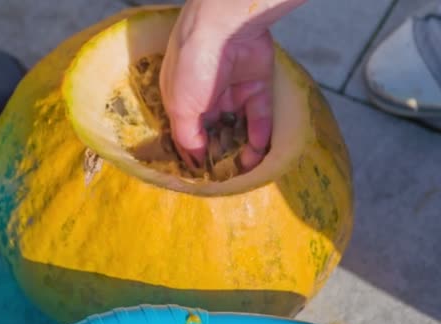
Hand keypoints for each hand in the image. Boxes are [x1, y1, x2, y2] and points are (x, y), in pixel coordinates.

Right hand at [160, 0, 305, 171]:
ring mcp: (233, 90)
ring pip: (240, 126)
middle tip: (228, 176)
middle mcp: (207, 97)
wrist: (225, 30)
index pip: (188, 133)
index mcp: (182, 99)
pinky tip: (258, 150)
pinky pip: (260, 115)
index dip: (195, 154)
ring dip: (243, 147)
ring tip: (246, 168)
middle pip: (216, 132)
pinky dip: (260, 133)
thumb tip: (195, 162)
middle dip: (222, 154)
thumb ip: (188, 137)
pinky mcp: (257, 85)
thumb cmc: (193, 67)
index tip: (203, 176)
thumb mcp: (180, 107)